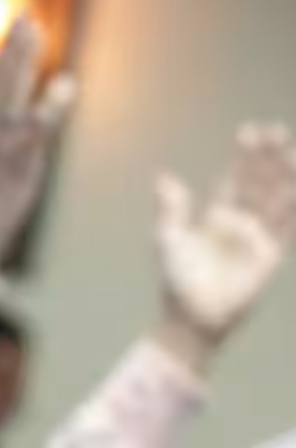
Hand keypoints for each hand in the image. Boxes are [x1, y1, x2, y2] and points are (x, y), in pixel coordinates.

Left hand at [152, 122, 295, 361]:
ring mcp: (259, 237)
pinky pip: (290, 227)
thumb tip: (164, 177)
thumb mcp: (168, 240)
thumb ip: (171, 209)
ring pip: (278, 199)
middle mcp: (242, 222)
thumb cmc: (176, 281)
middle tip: (277, 131)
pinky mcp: (271, 255)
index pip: (236, 178)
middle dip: (269, 158)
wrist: (192, 316)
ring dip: (287, 176)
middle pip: (260, 182)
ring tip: (294, 152)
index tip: (250, 131)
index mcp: (217, 215)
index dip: (244, 156)